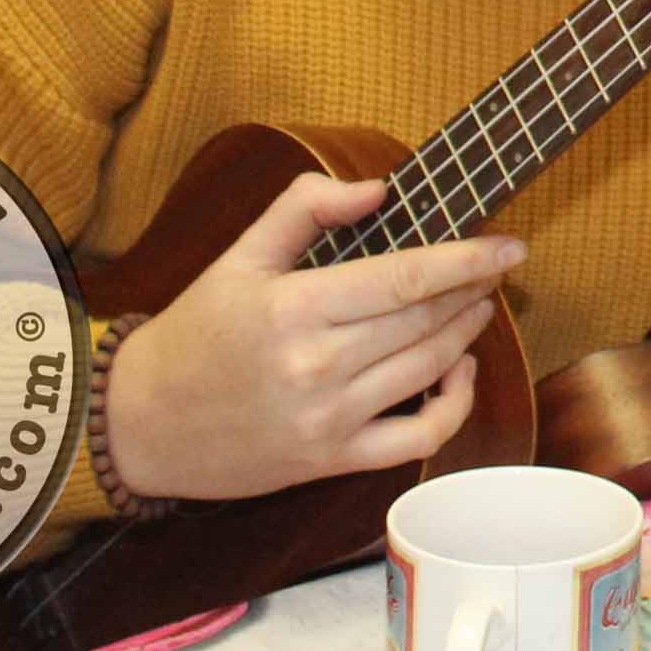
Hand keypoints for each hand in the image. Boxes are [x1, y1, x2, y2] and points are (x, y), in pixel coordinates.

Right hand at [101, 173, 521, 501]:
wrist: (141, 424)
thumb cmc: (195, 333)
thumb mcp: (239, 256)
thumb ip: (305, 207)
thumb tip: (379, 188)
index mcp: (295, 309)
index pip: (406, 278)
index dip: (468, 259)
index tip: (510, 244)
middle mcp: (317, 367)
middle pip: (426, 321)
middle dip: (473, 289)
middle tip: (494, 267)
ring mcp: (328, 420)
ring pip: (428, 370)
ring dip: (467, 333)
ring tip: (478, 305)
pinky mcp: (331, 461)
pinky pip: (417, 437)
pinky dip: (454, 405)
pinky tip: (458, 372)